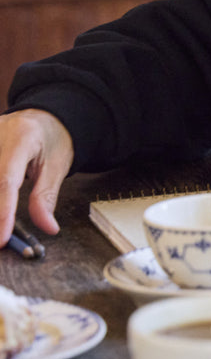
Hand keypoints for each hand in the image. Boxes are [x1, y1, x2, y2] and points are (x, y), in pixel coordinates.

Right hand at [0, 109, 73, 241]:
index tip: (1, 239)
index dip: (2, 213)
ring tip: (1, 230)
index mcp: (20, 138)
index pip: (5, 181)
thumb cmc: (53, 140)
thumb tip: (48, 228)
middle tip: (0, 241)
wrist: (43, 116)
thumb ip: (46, 197)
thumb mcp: (57, 166)